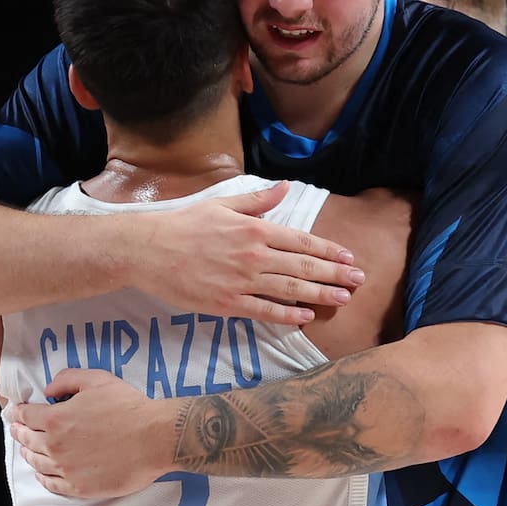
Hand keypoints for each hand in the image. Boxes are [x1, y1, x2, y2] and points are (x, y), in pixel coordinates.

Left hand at [11, 368, 165, 498]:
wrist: (154, 438)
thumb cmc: (128, 407)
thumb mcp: (98, 380)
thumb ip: (69, 379)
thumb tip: (49, 389)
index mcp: (56, 419)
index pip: (28, 416)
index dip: (19, 412)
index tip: (16, 412)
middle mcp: (55, 446)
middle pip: (28, 440)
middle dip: (19, 432)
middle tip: (16, 428)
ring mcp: (65, 469)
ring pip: (37, 462)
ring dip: (28, 453)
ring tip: (26, 449)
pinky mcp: (78, 487)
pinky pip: (51, 484)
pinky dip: (42, 476)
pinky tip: (41, 472)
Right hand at [121, 181, 363, 324]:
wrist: (147, 250)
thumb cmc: (184, 223)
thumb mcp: (222, 204)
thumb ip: (257, 201)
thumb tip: (285, 188)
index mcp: (254, 229)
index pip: (301, 241)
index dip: (329, 250)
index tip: (348, 256)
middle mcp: (253, 256)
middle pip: (303, 266)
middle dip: (335, 274)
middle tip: (359, 280)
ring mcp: (241, 282)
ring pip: (290, 290)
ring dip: (320, 295)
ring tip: (343, 298)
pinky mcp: (227, 304)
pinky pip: (264, 311)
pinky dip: (287, 316)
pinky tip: (305, 317)